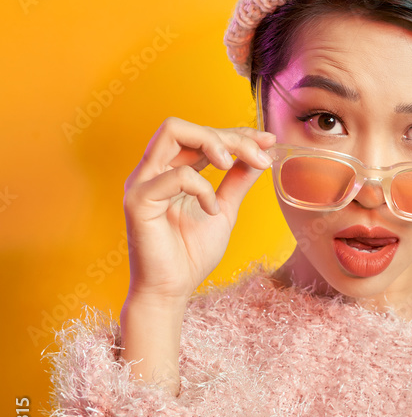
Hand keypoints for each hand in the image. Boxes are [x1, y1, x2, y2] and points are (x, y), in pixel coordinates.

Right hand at [122, 117, 275, 303]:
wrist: (172, 292)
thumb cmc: (190, 254)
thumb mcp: (225, 209)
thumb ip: (237, 181)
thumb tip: (261, 154)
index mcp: (168, 169)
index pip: (200, 133)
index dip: (236, 132)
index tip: (268, 142)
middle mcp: (151, 170)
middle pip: (185, 125)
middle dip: (227, 135)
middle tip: (258, 156)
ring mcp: (141, 182)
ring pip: (172, 132)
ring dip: (211, 142)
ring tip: (231, 165)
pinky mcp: (138, 200)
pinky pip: (176, 174)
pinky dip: (202, 187)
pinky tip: (211, 209)